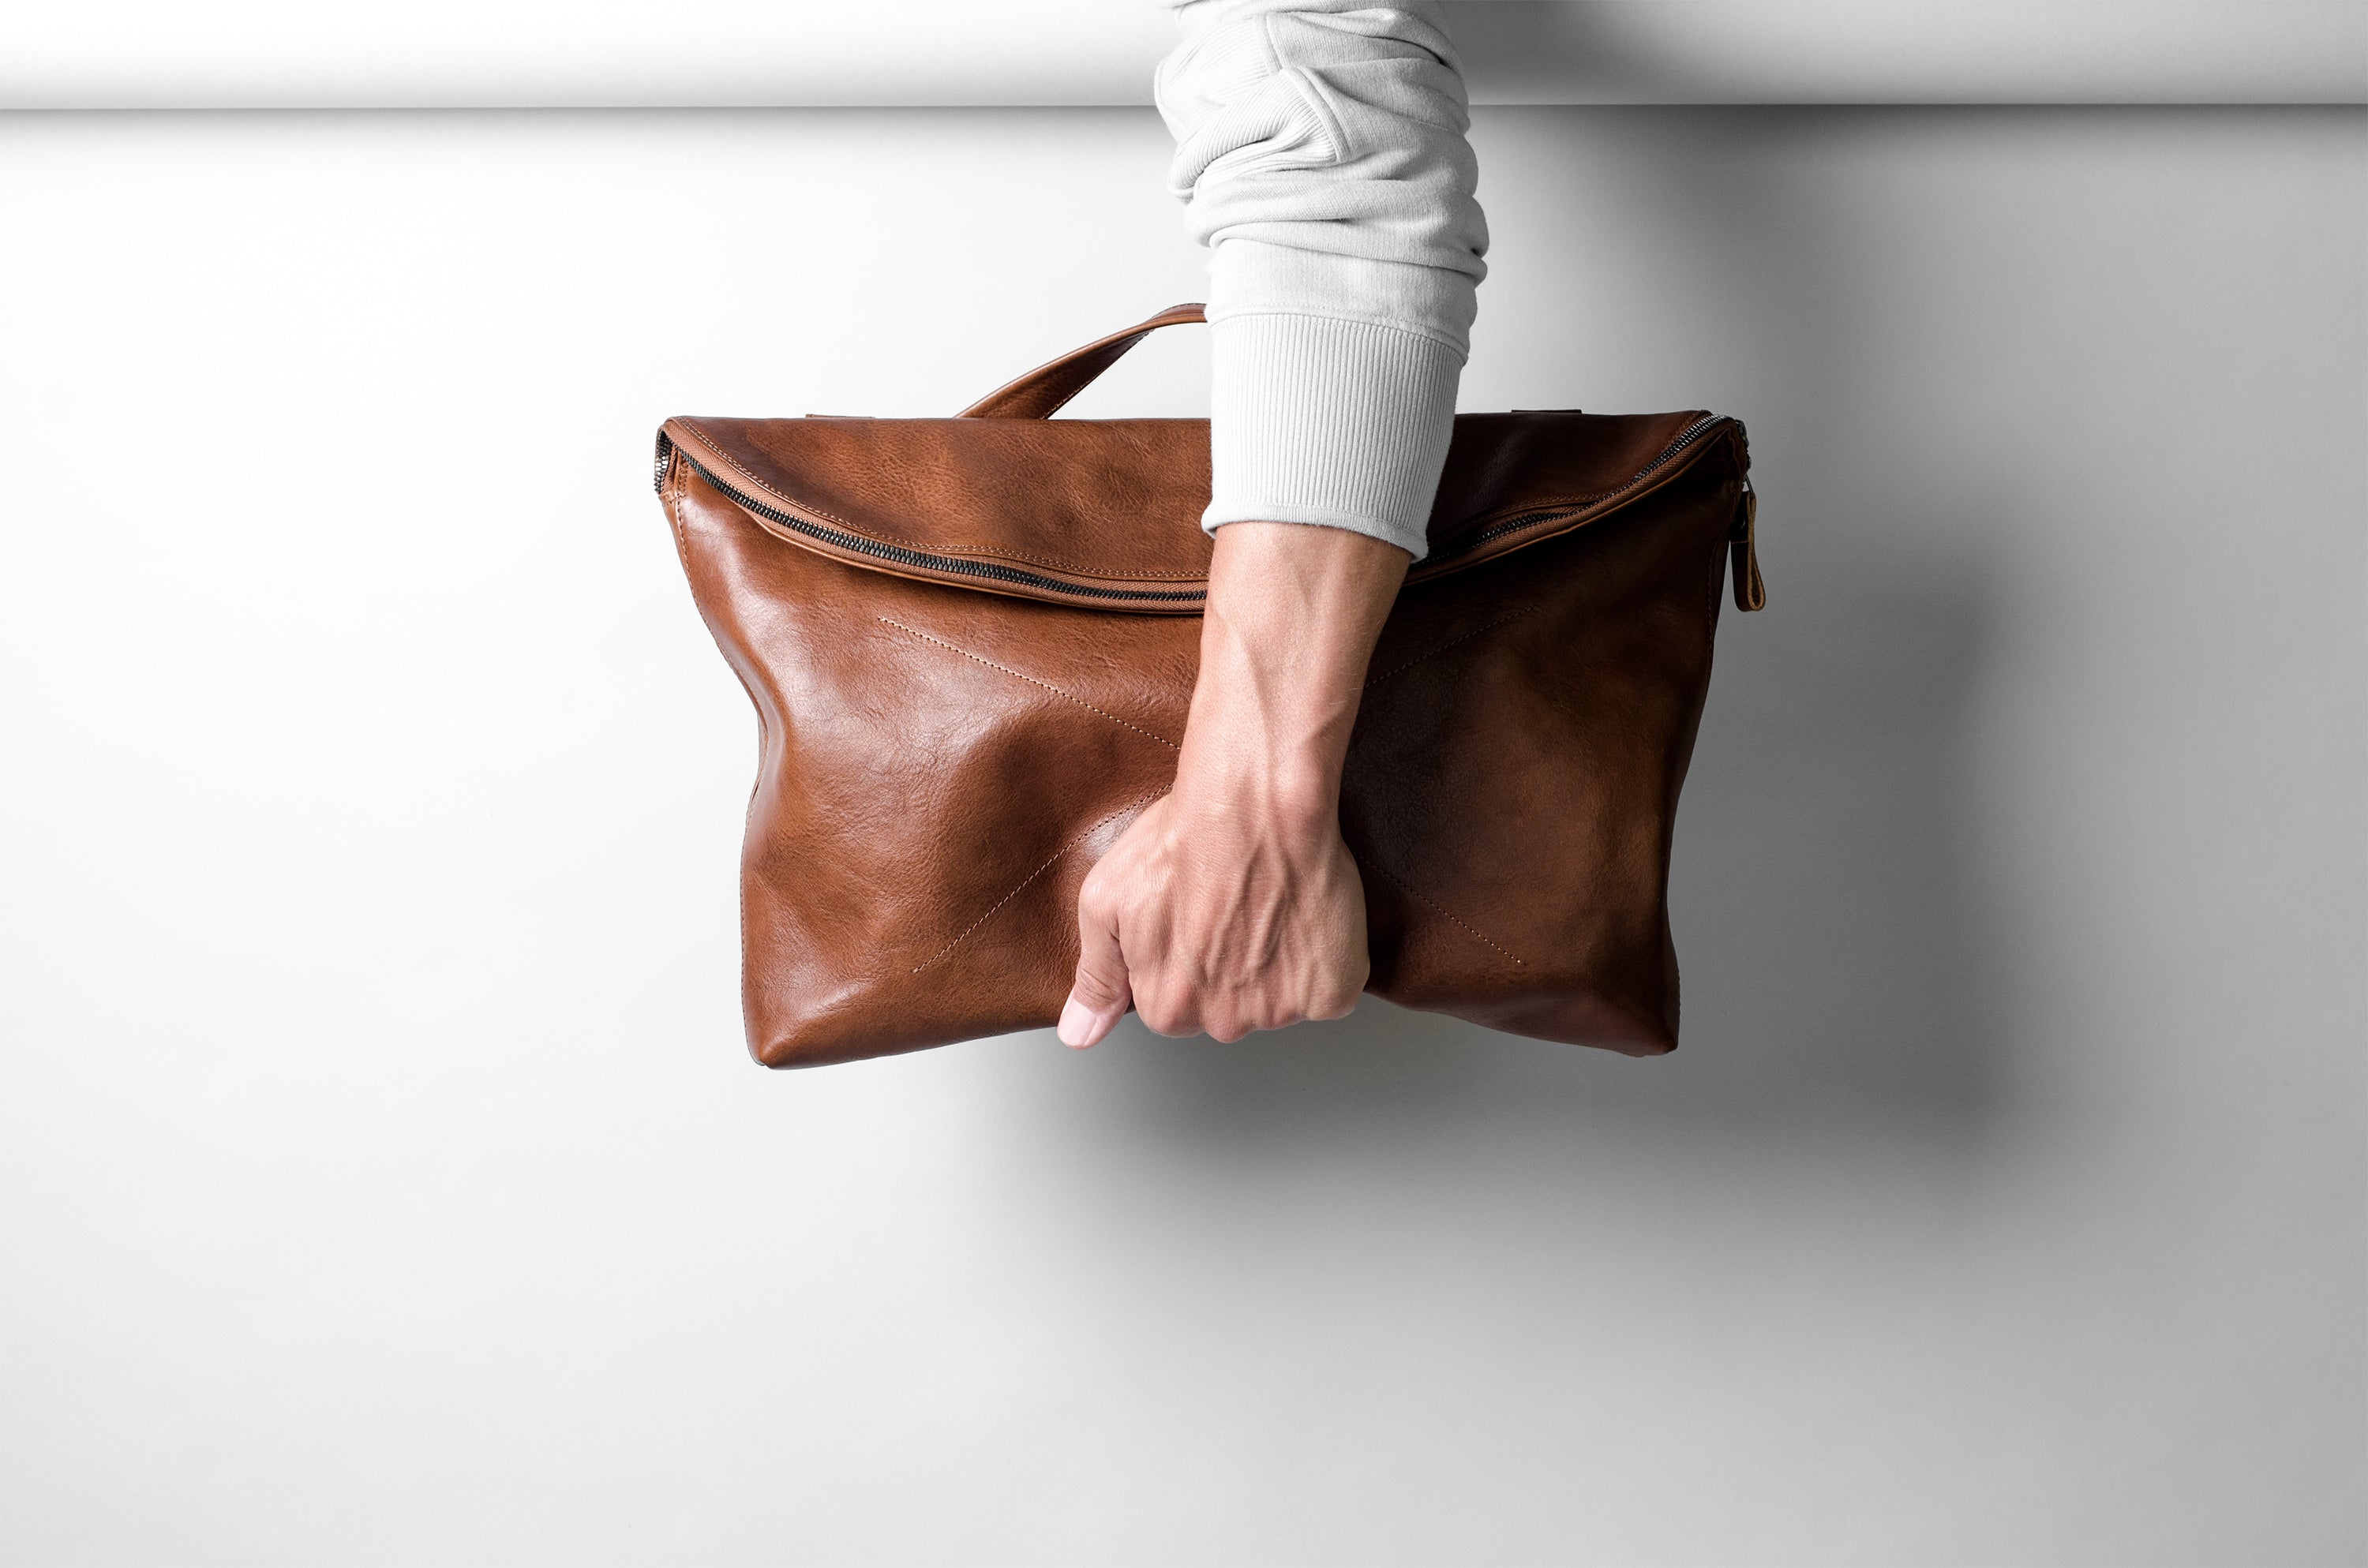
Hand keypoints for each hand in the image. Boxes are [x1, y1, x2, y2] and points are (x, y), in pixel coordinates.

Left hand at [1060, 786, 1367, 1044]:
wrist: (1254, 803)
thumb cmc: (1181, 840)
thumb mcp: (1106, 901)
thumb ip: (1096, 977)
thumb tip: (1079, 1035)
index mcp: (1166, 1008)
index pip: (1174, 1005)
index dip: (1186, 959)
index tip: (1196, 919)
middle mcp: (1223, 1022)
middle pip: (1228, 1010)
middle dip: (1231, 970)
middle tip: (1233, 909)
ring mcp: (1281, 1010)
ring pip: (1279, 1001)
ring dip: (1279, 964)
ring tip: (1270, 907)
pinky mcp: (1332, 991)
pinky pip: (1329, 991)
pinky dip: (1325, 961)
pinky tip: (1306, 919)